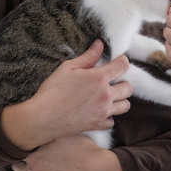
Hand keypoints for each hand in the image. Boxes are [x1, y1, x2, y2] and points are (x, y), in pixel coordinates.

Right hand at [2, 40, 132, 150]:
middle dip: (122, 82)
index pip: (123, 66)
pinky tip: (99, 111)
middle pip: (128, 88)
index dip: (122, 61)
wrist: (42, 118)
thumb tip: (100, 45)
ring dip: (120, 99)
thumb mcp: (67, 68)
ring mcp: (103, 112)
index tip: (117, 61)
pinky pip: (112, 121)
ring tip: (109, 96)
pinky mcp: (97, 125)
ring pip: (125, 105)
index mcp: (99, 78)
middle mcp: (106, 95)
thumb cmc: (52, 91)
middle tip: (112, 81)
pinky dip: (109, 116)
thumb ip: (88, 57)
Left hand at [11, 134, 124, 170]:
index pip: (17, 153)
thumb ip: (46, 133)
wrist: (95, 168)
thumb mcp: (62, 134)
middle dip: (23, 161)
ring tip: (41, 164)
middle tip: (33, 154)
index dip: (21, 147)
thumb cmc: (80, 148)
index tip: (26, 143)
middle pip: (18, 168)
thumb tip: (37, 127)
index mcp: (32, 158)